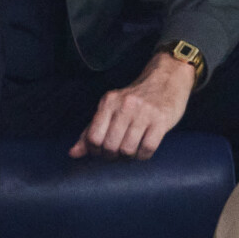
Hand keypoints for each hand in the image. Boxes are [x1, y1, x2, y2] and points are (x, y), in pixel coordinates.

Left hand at [69, 52, 194, 161]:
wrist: (166, 80)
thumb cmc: (134, 99)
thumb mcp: (110, 107)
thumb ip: (91, 130)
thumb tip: (72, 153)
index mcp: (108, 101)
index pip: (93, 137)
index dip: (96, 151)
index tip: (102, 151)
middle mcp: (124, 105)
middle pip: (110, 146)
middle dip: (113, 156)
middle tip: (118, 153)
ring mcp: (143, 112)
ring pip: (128, 150)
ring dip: (129, 157)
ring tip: (131, 149)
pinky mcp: (161, 120)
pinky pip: (147, 149)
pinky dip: (143, 155)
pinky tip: (143, 148)